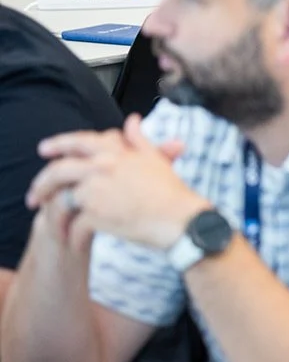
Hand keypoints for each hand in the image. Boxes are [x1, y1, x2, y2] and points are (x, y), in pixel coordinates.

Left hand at [29, 116, 204, 252]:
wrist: (182, 220)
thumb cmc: (172, 193)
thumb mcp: (155, 160)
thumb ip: (138, 139)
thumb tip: (132, 120)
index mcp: (116, 152)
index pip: (79, 141)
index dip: (60, 144)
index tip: (46, 150)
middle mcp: (103, 167)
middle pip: (60, 169)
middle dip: (43, 181)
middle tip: (34, 193)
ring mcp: (97, 190)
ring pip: (61, 197)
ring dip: (52, 209)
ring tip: (48, 220)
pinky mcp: (96, 215)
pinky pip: (74, 224)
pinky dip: (71, 234)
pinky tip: (72, 241)